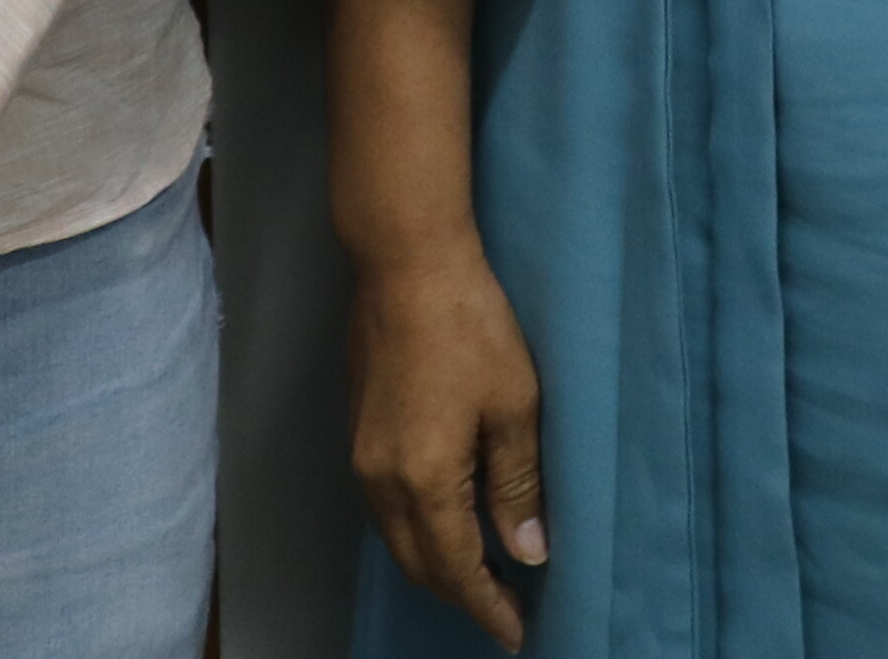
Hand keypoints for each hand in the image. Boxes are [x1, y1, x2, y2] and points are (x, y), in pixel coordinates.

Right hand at [348, 240, 551, 648]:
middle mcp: (381, 481)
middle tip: (504, 613)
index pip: (457, 567)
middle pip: (419, 563)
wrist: (405, 265)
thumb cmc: (471, 327)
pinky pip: (386, 510)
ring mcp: (362, 458)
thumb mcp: (513, 406)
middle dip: (461, 595)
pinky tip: (446, 525)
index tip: (517, 634)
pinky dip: (418, 533)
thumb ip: (517, 486)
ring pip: (397, 539)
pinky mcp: (359, 434)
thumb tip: (528, 553)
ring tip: (481, 578)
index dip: (488, 605)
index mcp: (423, 480)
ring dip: (436, 566)